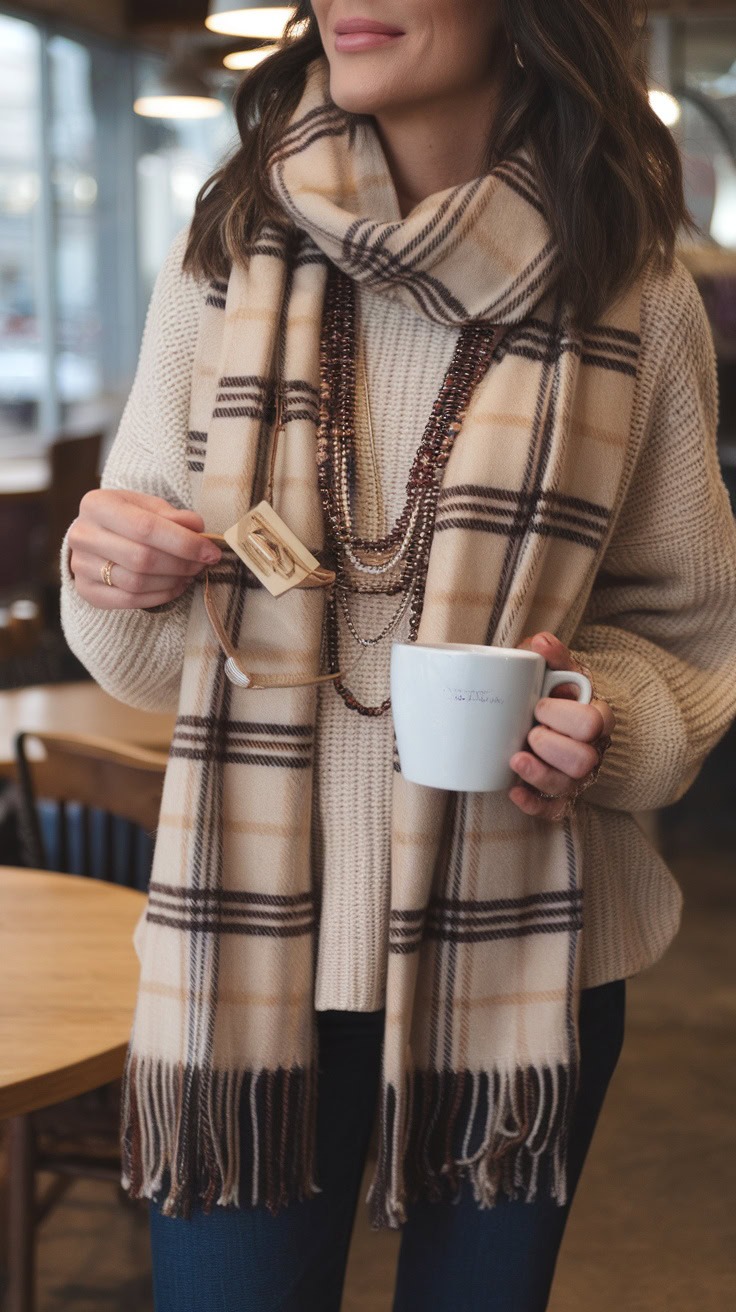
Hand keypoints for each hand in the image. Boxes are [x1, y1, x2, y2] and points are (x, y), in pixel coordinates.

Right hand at [67, 488, 221, 610]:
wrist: (94, 536)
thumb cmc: (126, 518)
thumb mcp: (148, 506)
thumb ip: (173, 516)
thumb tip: (197, 528)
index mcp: (97, 505)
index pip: (146, 527)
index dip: (184, 542)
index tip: (210, 551)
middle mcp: (82, 535)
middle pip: (142, 558)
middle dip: (181, 564)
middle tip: (202, 564)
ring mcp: (81, 565)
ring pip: (136, 582)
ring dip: (172, 581)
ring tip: (189, 574)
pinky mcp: (86, 590)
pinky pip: (129, 600)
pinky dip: (160, 596)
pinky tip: (175, 586)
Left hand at [507, 631, 613, 820]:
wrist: (560, 718)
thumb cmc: (557, 693)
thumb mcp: (558, 671)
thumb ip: (552, 656)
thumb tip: (540, 643)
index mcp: (596, 717)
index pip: (594, 723)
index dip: (565, 716)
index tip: (539, 705)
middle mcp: (592, 750)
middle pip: (585, 760)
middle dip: (553, 746)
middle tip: (530, 730)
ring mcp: (577, 776)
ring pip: (570, 787)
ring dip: (540, 774)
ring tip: (516, 758)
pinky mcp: (560, 794)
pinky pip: (555, 810)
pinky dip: (534, 804)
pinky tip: (513, 791)